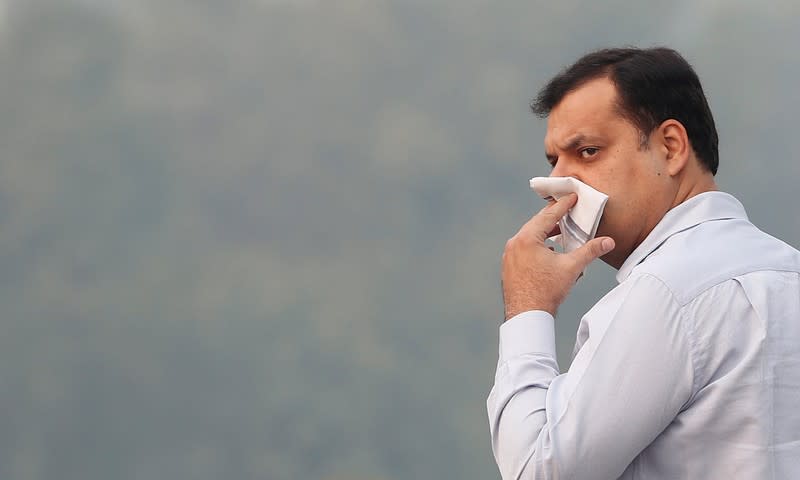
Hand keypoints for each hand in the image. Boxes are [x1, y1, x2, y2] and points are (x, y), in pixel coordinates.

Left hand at [501, 193, 614, 319]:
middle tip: (566, 210)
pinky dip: (537, 246)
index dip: (563, 206)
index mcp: (527, 239)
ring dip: (545, 233)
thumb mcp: (571, 267)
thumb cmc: (546, 292)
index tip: (572, 197)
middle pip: (536, 224)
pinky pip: (524, 249)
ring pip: (530, 237)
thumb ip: (590, 251)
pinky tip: (549, 253)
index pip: (548, 216)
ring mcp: (509, 256)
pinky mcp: (509, 267)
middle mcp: (514, 244)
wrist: (526, 316)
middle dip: (553, 218)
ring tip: (560, 232)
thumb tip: (608, 242)